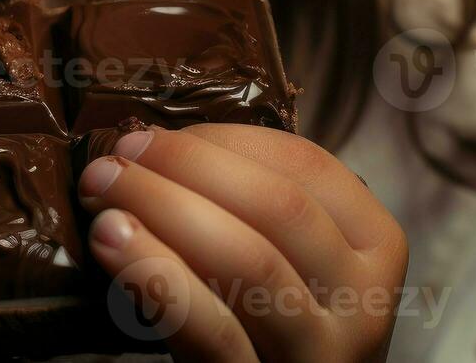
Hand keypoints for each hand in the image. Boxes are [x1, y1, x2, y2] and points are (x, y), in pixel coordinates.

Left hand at [77, 124, 407, 361]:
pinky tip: (111, 245)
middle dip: (186, 167)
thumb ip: (244, 204)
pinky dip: (157, 277)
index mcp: (374, 242)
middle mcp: (364, 298)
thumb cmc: (269, 322)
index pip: (305, 165)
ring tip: (102, 192)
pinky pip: (215, 329)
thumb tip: (152, 145)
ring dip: (164, 210)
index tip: (154, 135)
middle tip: (115, 158)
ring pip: (249, 261)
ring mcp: (323, 350)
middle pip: (277, 207)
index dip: (222, 141)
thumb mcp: (283, 259)